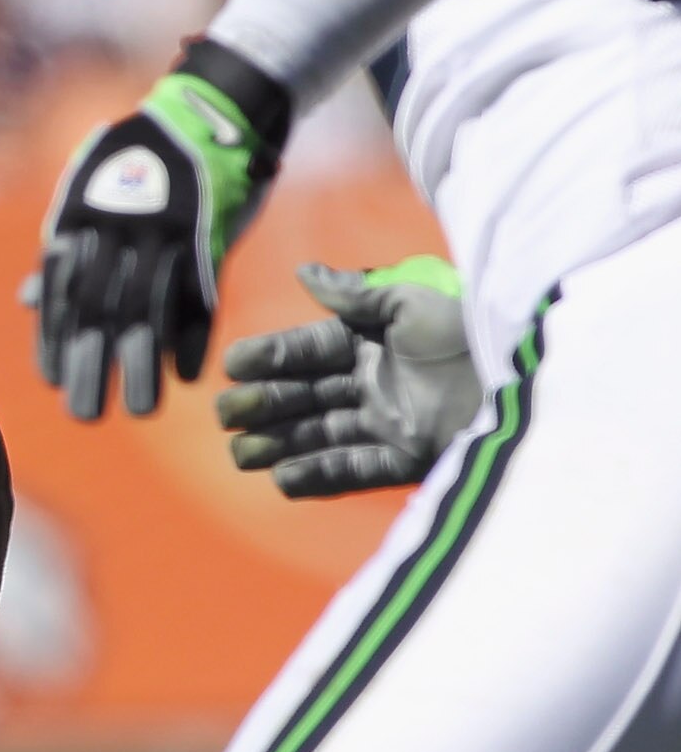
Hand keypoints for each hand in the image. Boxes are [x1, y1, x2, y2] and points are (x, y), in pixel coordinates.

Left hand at [33, 49, 283, 420]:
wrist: (209, 112)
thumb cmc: (141, 158)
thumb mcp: (88, 192)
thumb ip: (61, 249)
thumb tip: (27, 301)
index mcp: (80, 219)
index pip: (59, 291)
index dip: (52, 339)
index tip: (51, 380)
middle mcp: (116, 230)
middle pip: (98, 310)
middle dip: (89, 367)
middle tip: (83, 416)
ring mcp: (165, 234)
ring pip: (149, 313)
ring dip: (144, 367)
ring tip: (139, 410)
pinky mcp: (211, 236)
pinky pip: (201, 296)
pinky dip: (195, 337)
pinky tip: (189, 376)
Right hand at [215, 257, 479, 497]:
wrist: (524, 379)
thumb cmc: (468, 333)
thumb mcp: (410, 304)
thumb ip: (354, 295)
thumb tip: (302, 273)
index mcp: (371, 344)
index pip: (308, 351)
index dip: (270, 357)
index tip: (232, 364)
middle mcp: (373, 385)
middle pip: (304, 398)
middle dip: (263, 404)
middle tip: (226, 412)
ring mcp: (387, 424)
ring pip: (319, 436)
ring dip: (279, 445)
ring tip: (242, 453)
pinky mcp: (407, 459)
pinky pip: (354, 471)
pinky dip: (318, 476)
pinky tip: (282, 479)